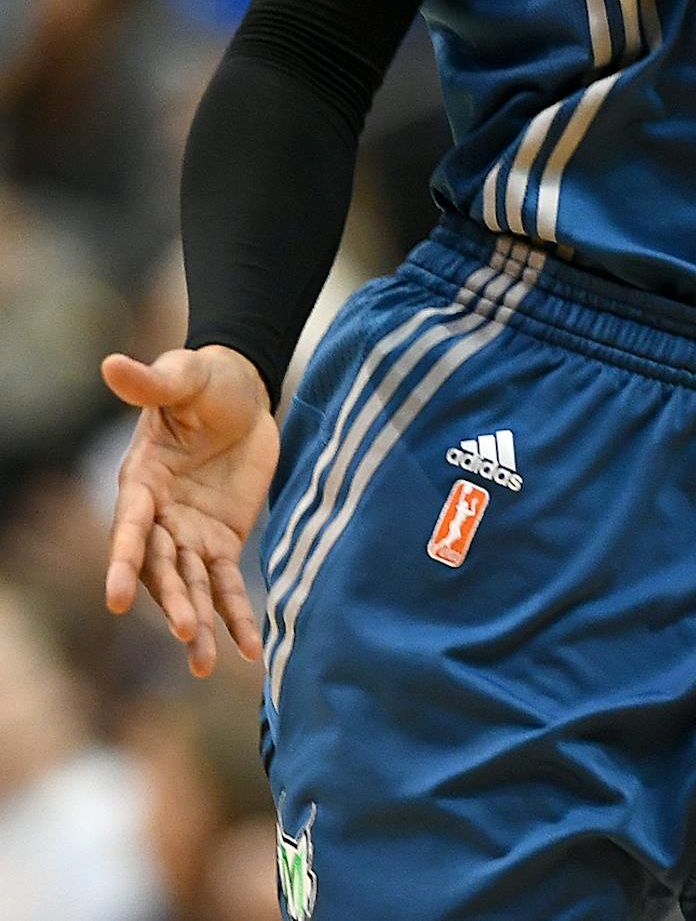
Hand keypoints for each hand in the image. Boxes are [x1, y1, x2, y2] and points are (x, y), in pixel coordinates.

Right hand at [101, 344, 278, 677]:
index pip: (129, 528)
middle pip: (162, 567)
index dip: (122, 562)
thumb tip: (112, 364)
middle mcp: (159, 516)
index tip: (114, 599)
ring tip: (205, 665)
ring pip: (191, 585)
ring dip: (199, 623)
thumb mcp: (183, 376)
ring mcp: (190, 532)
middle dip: (172, 600)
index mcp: (141, 482)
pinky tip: (249, 651)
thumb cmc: (204, 382)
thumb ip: (153, 381)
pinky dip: (237, 616)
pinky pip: (228, 583)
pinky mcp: (223, 538)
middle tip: (187, 633)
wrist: (242, 392)